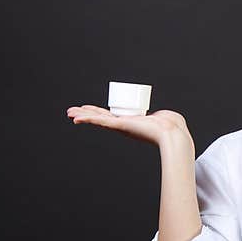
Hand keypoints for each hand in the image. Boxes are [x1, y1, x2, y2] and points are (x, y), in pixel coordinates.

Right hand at [65, 104, 193, 149]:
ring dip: (83, 116)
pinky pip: (102, 121)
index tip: (87, 109)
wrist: (171, 132)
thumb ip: (160, 116)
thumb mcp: (162, 117)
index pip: (110, 116)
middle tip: (72, 111)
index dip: (98, 112)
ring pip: (98, 119)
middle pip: (101, 117)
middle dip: (85, 114)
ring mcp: (122, 125)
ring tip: (69, 113)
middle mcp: (124, 125)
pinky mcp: (122, 124)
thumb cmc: (171, 126)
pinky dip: (89, 119)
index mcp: (131, 122)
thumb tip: (163, 116)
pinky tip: (77, 118)